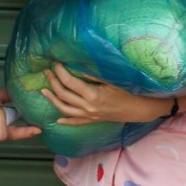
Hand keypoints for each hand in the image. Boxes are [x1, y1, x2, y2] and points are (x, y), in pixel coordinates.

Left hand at [40, 62, 168, 124]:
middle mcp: (88, 107)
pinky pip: (76, 122)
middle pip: (64, 95)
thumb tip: (77, 66)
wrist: (142, 109)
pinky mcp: (93, 120)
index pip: (70, 82)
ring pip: (65, 109)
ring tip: (43, 90)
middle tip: (46, 71)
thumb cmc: (131, 91)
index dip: (60, 72)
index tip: (56, 63)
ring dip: (52, 100)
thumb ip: (94, 74)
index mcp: (93, 95)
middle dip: (53, 82)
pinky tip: (57, 119)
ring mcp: (90, 116)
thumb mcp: (113, 79)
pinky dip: (65, 120)